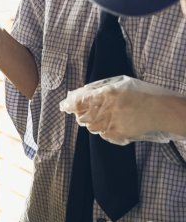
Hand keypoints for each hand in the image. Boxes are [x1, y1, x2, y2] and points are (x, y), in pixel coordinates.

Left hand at [61, 76, 182, 144]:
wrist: (157, 110)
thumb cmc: (137, 96)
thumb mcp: (118, 87)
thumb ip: (99, 91)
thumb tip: (79, 95)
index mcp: (107, 93)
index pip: (82, 100)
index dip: (71, 104)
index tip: (64, 107)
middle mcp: (108, 106)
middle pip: (84, 116)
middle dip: (81, 116)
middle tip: (82, 116)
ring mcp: (114, 120)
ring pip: (92, 126)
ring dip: (92, 124)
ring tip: (102, 120)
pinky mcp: (119, 132)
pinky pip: (103, 134)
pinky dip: (104, 131)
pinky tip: (112, 126)